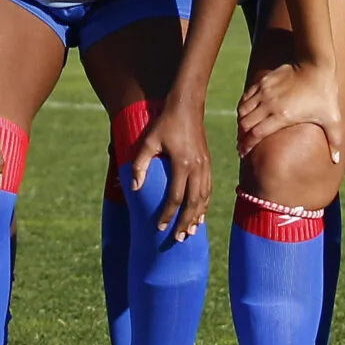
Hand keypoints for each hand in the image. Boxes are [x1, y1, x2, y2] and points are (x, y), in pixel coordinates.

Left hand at [126, 97, 215, 239]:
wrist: (187, 106)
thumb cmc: (164, 123)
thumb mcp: (148, 141)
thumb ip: (141, 164)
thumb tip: (135, 188)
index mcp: (183, 164)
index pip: (175, 197)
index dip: (167, 214)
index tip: (159, 227)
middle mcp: (197, 168)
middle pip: (193, 203)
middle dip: (185, 222)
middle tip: (177, 239)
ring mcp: (205, 166)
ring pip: (204, 198)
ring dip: (197, 217)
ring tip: (190, 232)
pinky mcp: (208, 163)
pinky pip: (209, 189)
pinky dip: (205, 204)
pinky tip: (201, 214)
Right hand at [235, 61, 341, 162]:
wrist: (316, 64)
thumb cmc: (325, 93)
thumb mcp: (332, 118)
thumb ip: (333, 140)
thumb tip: (336, 160)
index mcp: (282, 116)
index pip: (256, 134)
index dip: (247, 145)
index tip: (243, 153)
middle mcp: (269, 105)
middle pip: (245, 124)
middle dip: (241, 137)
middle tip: (241, 146)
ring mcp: (264, 92)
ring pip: (243, 111)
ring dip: (240, 123)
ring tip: (241, 132)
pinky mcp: (263, 82)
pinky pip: (246, 97)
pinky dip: (242, 108)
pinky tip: (245, 114)